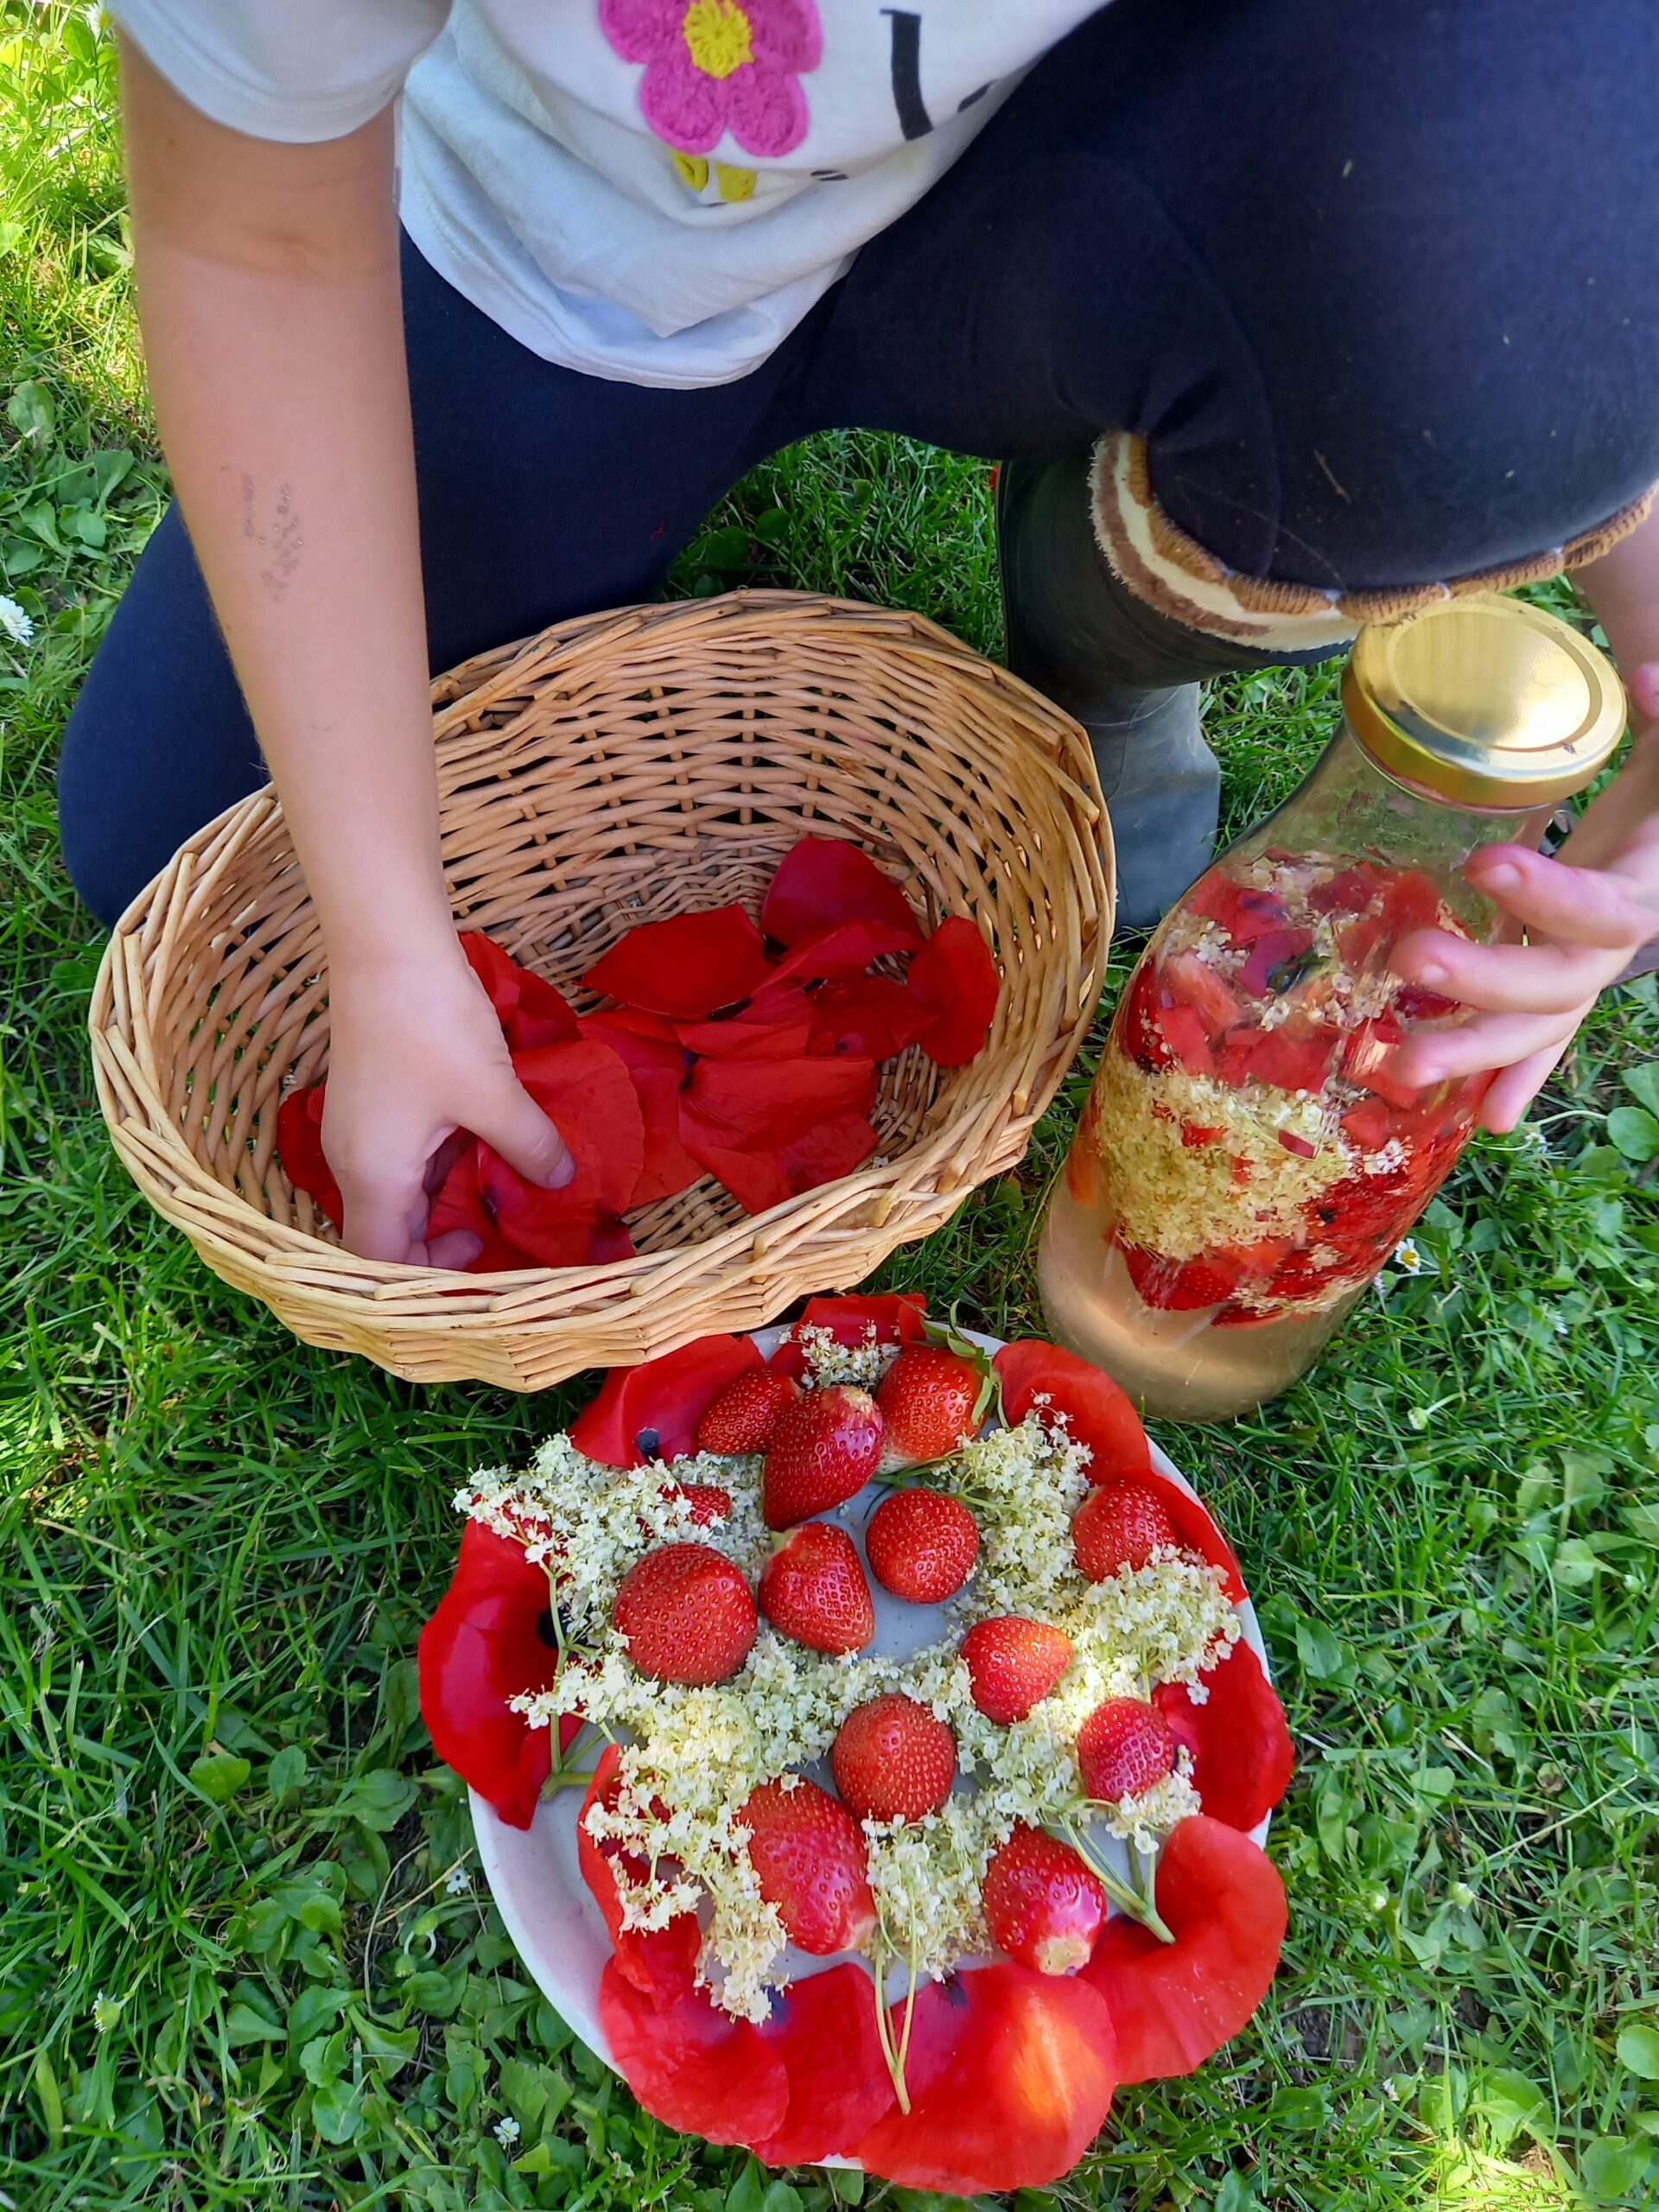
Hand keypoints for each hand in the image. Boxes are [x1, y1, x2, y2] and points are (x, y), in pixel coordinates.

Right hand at [322, 935, 573, 1264]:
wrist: (388, 945)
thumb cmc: (432, 1024)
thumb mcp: (494, 1093)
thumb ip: (529, 1145)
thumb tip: (562, 1179)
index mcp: (373, 1175)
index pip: (383, 1261)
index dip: (431, 1276)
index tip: (484, 1254)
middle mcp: (354, 1162)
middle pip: (389, 1231)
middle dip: (443, 1243)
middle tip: (503, 1234)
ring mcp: (359, 1130)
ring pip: (400, 1192)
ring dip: (448, 1198)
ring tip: (505, 1192)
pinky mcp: (372, 1102)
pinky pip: (404, 1156)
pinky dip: (442, 1163)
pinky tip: (487, 1146)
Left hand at [1390, 663, 1658, 1131]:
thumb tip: (1647, 676)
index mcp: (1645, 889)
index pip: (1602, 910)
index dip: (1548, 895)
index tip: (1481, 863)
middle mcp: (1615, 946)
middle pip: (1554, 981)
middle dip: (1482, 979)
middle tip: (1407, 961)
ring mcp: (1586, 975)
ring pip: (1533, 1027)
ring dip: (1471, 1054)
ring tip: (1399, 1069)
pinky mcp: (1564, 990)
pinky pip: (1540, 1043)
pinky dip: (1510, 1076)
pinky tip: (1480, 1119)